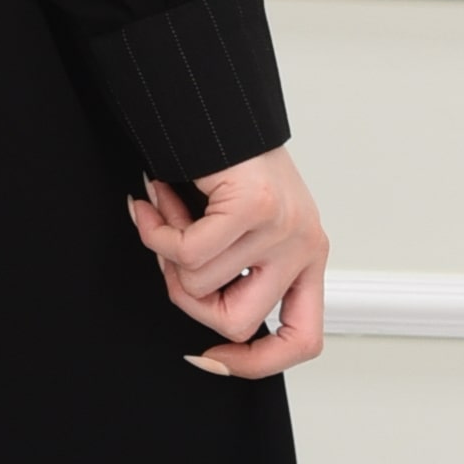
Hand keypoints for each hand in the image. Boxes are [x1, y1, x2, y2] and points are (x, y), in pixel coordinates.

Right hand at [127, 147, 327, 380]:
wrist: (216, 100)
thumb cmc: (225, 161)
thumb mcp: (243, 228)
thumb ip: (236, 269)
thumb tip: (197, 310)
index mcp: (308, 258)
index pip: (303, 340)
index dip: (257, 363)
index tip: (210, 357)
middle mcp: (305, 246)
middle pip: (238, 323)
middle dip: (187, 296)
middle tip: (171, 256)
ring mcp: (284, 228)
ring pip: (200, 285)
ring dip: (166, 249)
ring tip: (168, 208)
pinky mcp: (256, 208)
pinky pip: (187, 253)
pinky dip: (157, 231)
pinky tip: (155, 200)